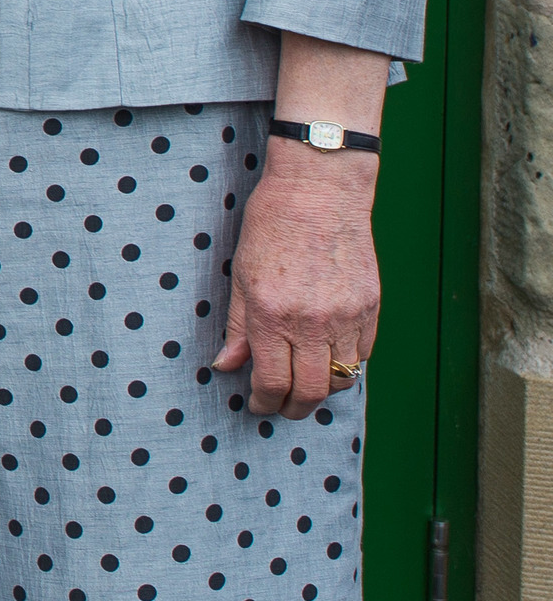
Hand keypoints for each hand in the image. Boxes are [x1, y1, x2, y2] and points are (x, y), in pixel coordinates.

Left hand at [211, 140, 379, 418]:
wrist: (320, 192)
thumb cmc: (272, 226)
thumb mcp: (241, 275)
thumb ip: (238, 326)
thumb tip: (228, 365)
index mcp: (272, 315)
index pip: (270, 381)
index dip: (262, 401)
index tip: (257, 405)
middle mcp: (313, 322)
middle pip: (309, 392)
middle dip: (292, 408)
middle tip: (281, 408)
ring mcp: (347, 317)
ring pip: (341, 379)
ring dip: (322, 391)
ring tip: (304, 385)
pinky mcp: (371, 308)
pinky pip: (363, 354)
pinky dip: (346, 365)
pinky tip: (328, 358)